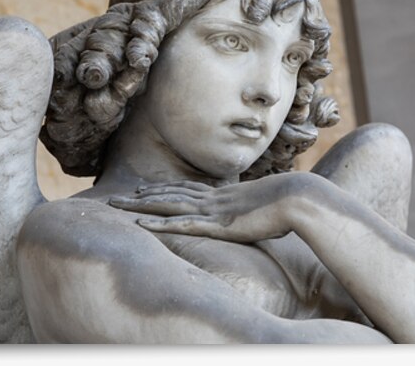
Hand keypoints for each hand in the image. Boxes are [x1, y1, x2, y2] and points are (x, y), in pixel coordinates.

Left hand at [107, 174, 321, 242]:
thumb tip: (260, 213)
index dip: (163, 189)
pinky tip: (140, 224)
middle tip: (117, 197)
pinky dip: (159, 222)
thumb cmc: (290, 205)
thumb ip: (256, 210)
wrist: (298, 199)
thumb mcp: (268, 208)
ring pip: (168, 205)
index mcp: (224, 195)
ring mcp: (213, 210)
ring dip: (140, 206)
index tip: (144, 190)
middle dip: (142, 196)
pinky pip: (181, 224)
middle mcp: (213, 199)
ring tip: (117, 206)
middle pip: (170, 193)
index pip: (187, 190)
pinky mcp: (217, 224)